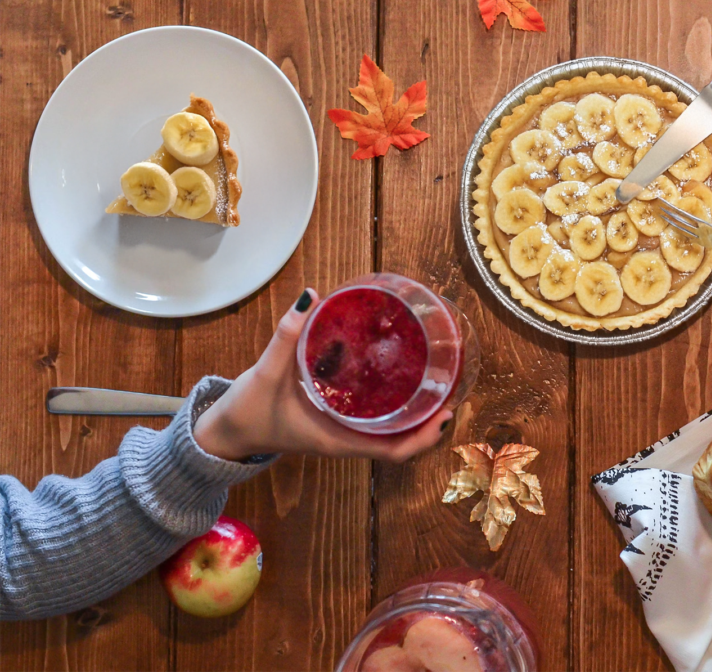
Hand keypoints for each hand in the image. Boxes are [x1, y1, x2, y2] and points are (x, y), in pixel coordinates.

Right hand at [193, 289, 451, 462]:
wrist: (225, 433)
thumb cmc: (247, 412)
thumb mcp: (266, 374)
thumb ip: (287, 336)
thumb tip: (309, 296)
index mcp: (338, 440)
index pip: (394, 451)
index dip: (425, 437)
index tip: (446, 412)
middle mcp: (347, 440)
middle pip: (402, 440)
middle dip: (430, 420)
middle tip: (451, 386)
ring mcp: (343, 432)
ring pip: (390, 430)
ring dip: (415, 412)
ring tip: (436, 379)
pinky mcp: (335, 421)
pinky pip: (373, 418)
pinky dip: (392, 404)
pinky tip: (398, 375)